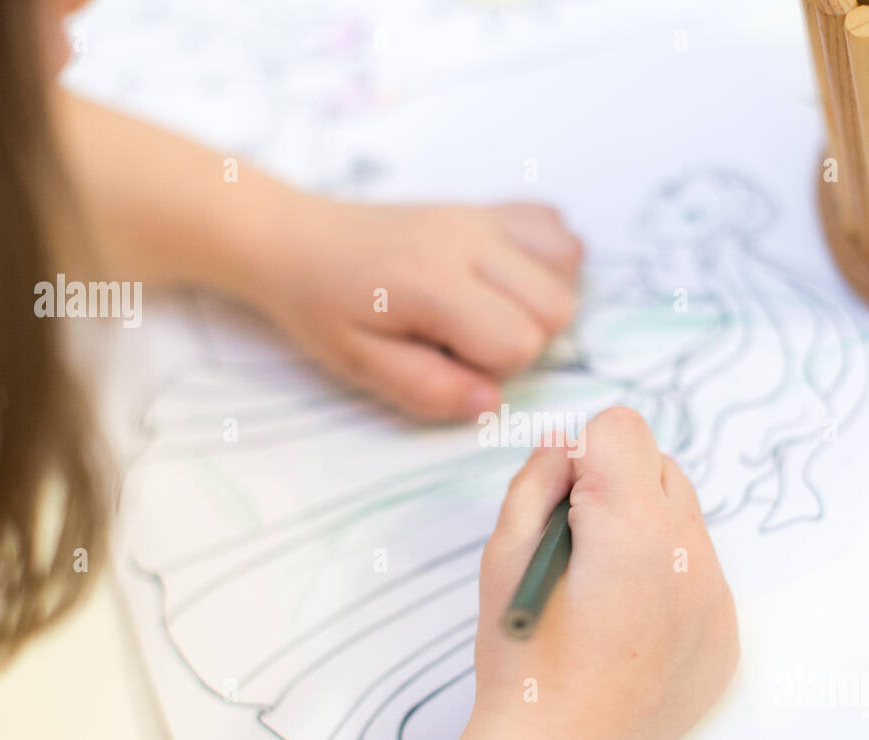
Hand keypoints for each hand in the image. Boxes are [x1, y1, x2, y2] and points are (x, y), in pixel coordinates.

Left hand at [268, 198, 582, 420]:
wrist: (300, 241)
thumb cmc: (325, 308)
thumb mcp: (361, 365)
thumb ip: (427, 388)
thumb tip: (490, 403)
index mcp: (434, 283)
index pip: (519, 341)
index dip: (494, 368)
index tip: (451, 360)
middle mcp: (469, 240)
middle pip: (557, 305)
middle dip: (525, 338)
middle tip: (469, 340)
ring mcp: (482, 217)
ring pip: (567, 264)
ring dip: (542, 299)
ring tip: (490, 310)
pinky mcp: (488, 207)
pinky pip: (555, 227)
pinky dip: (548, 259)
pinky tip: (508, 279)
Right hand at [391, 408, 737, 739]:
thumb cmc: (523, 657)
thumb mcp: (505, 554)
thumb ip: (537, 483)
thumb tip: (566, 446)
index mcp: (631, 525)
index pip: (621, 428)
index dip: (582, 458)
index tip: (563, 506)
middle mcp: (689, 553)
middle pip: (661, 468)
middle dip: (620, 488)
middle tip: (578, 547)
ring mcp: (715, 597)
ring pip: (685, 522)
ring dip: (647, 534)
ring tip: (602, 592)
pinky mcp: (724, 634)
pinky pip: (701, 576)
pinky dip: (668, 583)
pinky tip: (628, 628)